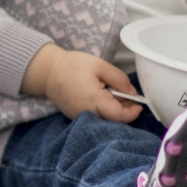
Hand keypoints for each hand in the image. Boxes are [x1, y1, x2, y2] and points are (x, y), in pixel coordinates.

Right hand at [19, 44, 142, 122]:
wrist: (47, 72)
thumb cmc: (72, 65)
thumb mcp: (99, 65)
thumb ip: (118, 79)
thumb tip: (132, 92)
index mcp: (94, 100)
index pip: (119, 115)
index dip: (132, 112)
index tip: (139, 104)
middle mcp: (87, 113)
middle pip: (113, 120)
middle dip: (125, 111)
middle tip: (128, 96)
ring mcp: (80, 117)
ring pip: (105, 120)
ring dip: (114, 110)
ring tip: (114, 94)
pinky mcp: (76, 116)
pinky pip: (95, 117)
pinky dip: (103, 110)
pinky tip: (102, 97)